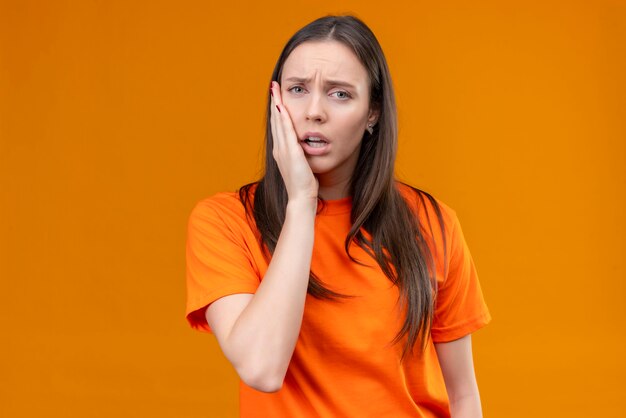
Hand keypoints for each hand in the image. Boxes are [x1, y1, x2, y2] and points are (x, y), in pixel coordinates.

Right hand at [270, 81, 318, 202]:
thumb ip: (302, 156)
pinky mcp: (291, 152)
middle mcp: (279, 149)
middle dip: (275, 102)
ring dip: (277, 103)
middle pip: (276, 120)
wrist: (301, 198)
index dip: (278, 111)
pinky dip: (283, 116)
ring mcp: (283, 150)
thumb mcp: (302, 166)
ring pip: (279, 122)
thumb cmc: (304, 186)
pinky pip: (286, 130)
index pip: (279, 127)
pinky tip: (282, 105)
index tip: (278, 97)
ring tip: (275, 88)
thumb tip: (307, 148)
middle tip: (274, 86)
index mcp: (281, 152)